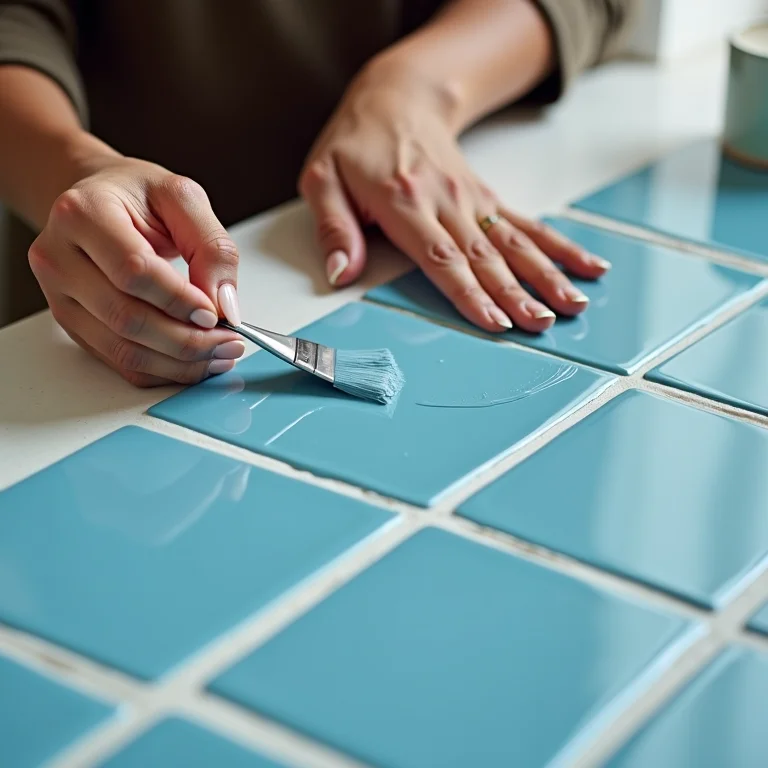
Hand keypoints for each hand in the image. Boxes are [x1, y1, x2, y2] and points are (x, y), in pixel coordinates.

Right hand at [29, 153, 243, 386]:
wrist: (98, 198)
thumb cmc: (136, 196)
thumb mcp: (183, 198)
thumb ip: (211, 247)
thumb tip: (224, 303)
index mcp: (81, 214)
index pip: (133, 271)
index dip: (180, 300)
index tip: (217, 313)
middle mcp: (58, 257)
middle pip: (126, 318)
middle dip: (187, 340)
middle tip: (229, 342)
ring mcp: (60, 296)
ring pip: (122, 349)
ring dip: (179, 362)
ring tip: (219, 354)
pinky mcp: (72, 324)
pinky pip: (120, 362)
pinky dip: (163, 370)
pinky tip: (194, 362)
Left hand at [299, 63, 610, 333]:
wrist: (397, 98)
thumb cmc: (355, 144)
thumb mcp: (322, 178)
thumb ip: (333, 227)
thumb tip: (342, 272)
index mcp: (403, 201)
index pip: (440, 256)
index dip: (469, 291)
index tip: (493, 321)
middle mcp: (445, 201)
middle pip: (485, 255)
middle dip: (516, 293)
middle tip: (541, 323)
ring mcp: (473, 200)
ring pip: (514, 242)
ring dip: (546, 274)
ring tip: (573, 303)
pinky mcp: (488, 199)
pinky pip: (528, 224)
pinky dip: (559, 247)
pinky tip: (587, 266)